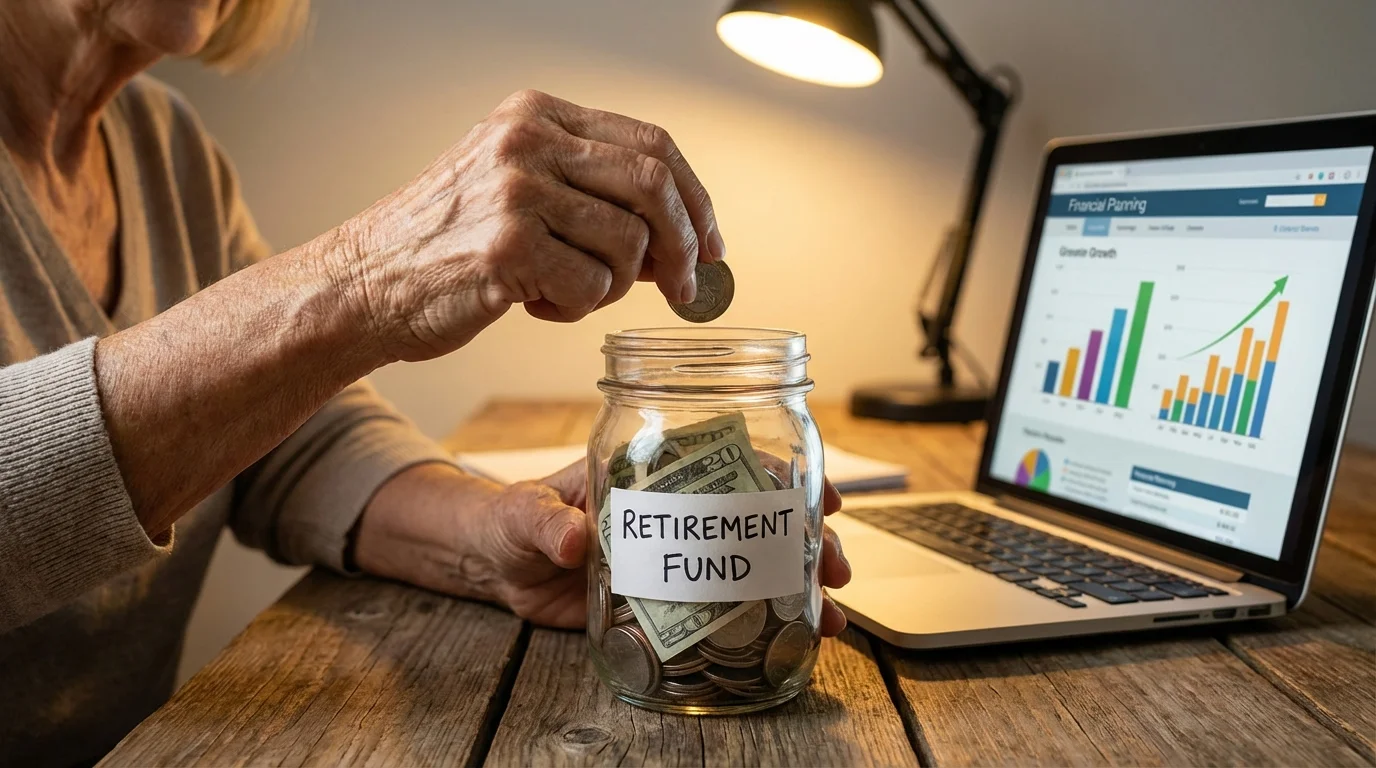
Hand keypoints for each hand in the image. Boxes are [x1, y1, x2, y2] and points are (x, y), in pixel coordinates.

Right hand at [325, 89, 725, 363]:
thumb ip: (596, 200)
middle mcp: (528, 140)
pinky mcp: (506, 247)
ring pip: (629, 243)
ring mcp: (516, 190)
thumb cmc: (447, 246)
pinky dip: (576, 307)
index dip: (696, 198)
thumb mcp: (519, 191)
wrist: (365, 284)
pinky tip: (535, 304)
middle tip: (685, 289)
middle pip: (655, 184)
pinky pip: (592, 285)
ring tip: (566, 291)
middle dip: (686, 246)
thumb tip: (685, 244)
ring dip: (613, 286)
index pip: (654, 142)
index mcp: (537, 115)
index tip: (712, 245)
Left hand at [354, 460, 852, 633]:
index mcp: (653, 471)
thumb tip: (570, 536)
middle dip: (806, 538)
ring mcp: (675, 556)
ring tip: (828, 614)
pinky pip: (722, 610)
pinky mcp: (664, 600)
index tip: (819, 492)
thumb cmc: (511, 519)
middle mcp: (676, 512)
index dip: (783, 473)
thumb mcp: (525, 513)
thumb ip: (544, 522)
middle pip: (757, 517)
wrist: (493, 564)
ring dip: (796, 584)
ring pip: (751, 564)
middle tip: (834, 565)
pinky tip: (794, 641)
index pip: (732, 460)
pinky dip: (760, 624)